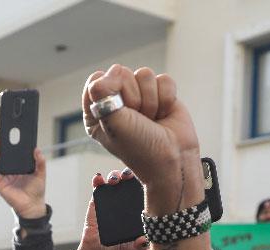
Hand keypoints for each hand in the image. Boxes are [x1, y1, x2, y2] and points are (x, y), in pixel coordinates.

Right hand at [0, 139, 46, 219]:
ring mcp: (4, 176)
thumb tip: (37, 149)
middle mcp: (11, 170)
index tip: (8, 137)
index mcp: (19, 167)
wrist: (32, 205)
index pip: (13, 154)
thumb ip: (40, 161)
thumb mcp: (40, 173)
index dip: (10, 146)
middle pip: (3, 157)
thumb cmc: (36, 190)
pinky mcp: (0, 183)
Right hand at [53, 171, 150, 249]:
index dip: (142, 180)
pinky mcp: (97, 199)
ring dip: (114, 175)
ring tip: (113, 180)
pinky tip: (98, 179)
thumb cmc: (119, 246)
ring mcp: (111, 197)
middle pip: (128, 180)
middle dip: (128, 173)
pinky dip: (98, 180)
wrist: (99, 249)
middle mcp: (125, 198)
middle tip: (126, 177)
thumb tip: (144, 242)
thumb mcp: (131, 247)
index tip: (141, 178)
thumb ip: (138, 246)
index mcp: (136, 206)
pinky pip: (98, 186)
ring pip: (114, 179)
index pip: (141, 189)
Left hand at [82, 65, 199, 192]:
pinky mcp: (161, 94)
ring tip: (151, 120)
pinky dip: (166, 98)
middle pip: (122, 73)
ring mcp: (140, 97)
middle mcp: (117, 101)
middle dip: (134, 97)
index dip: (110, 91)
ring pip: (144, 74)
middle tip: (138, 119)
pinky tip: (164, 116)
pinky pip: (164, 80)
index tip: (119, 112)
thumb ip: (102, 91)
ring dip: (151, 100)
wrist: (173, 160)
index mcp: (97, 109)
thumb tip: (114, 70)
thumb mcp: (111, 121)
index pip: (97, 78)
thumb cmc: (139, 147)